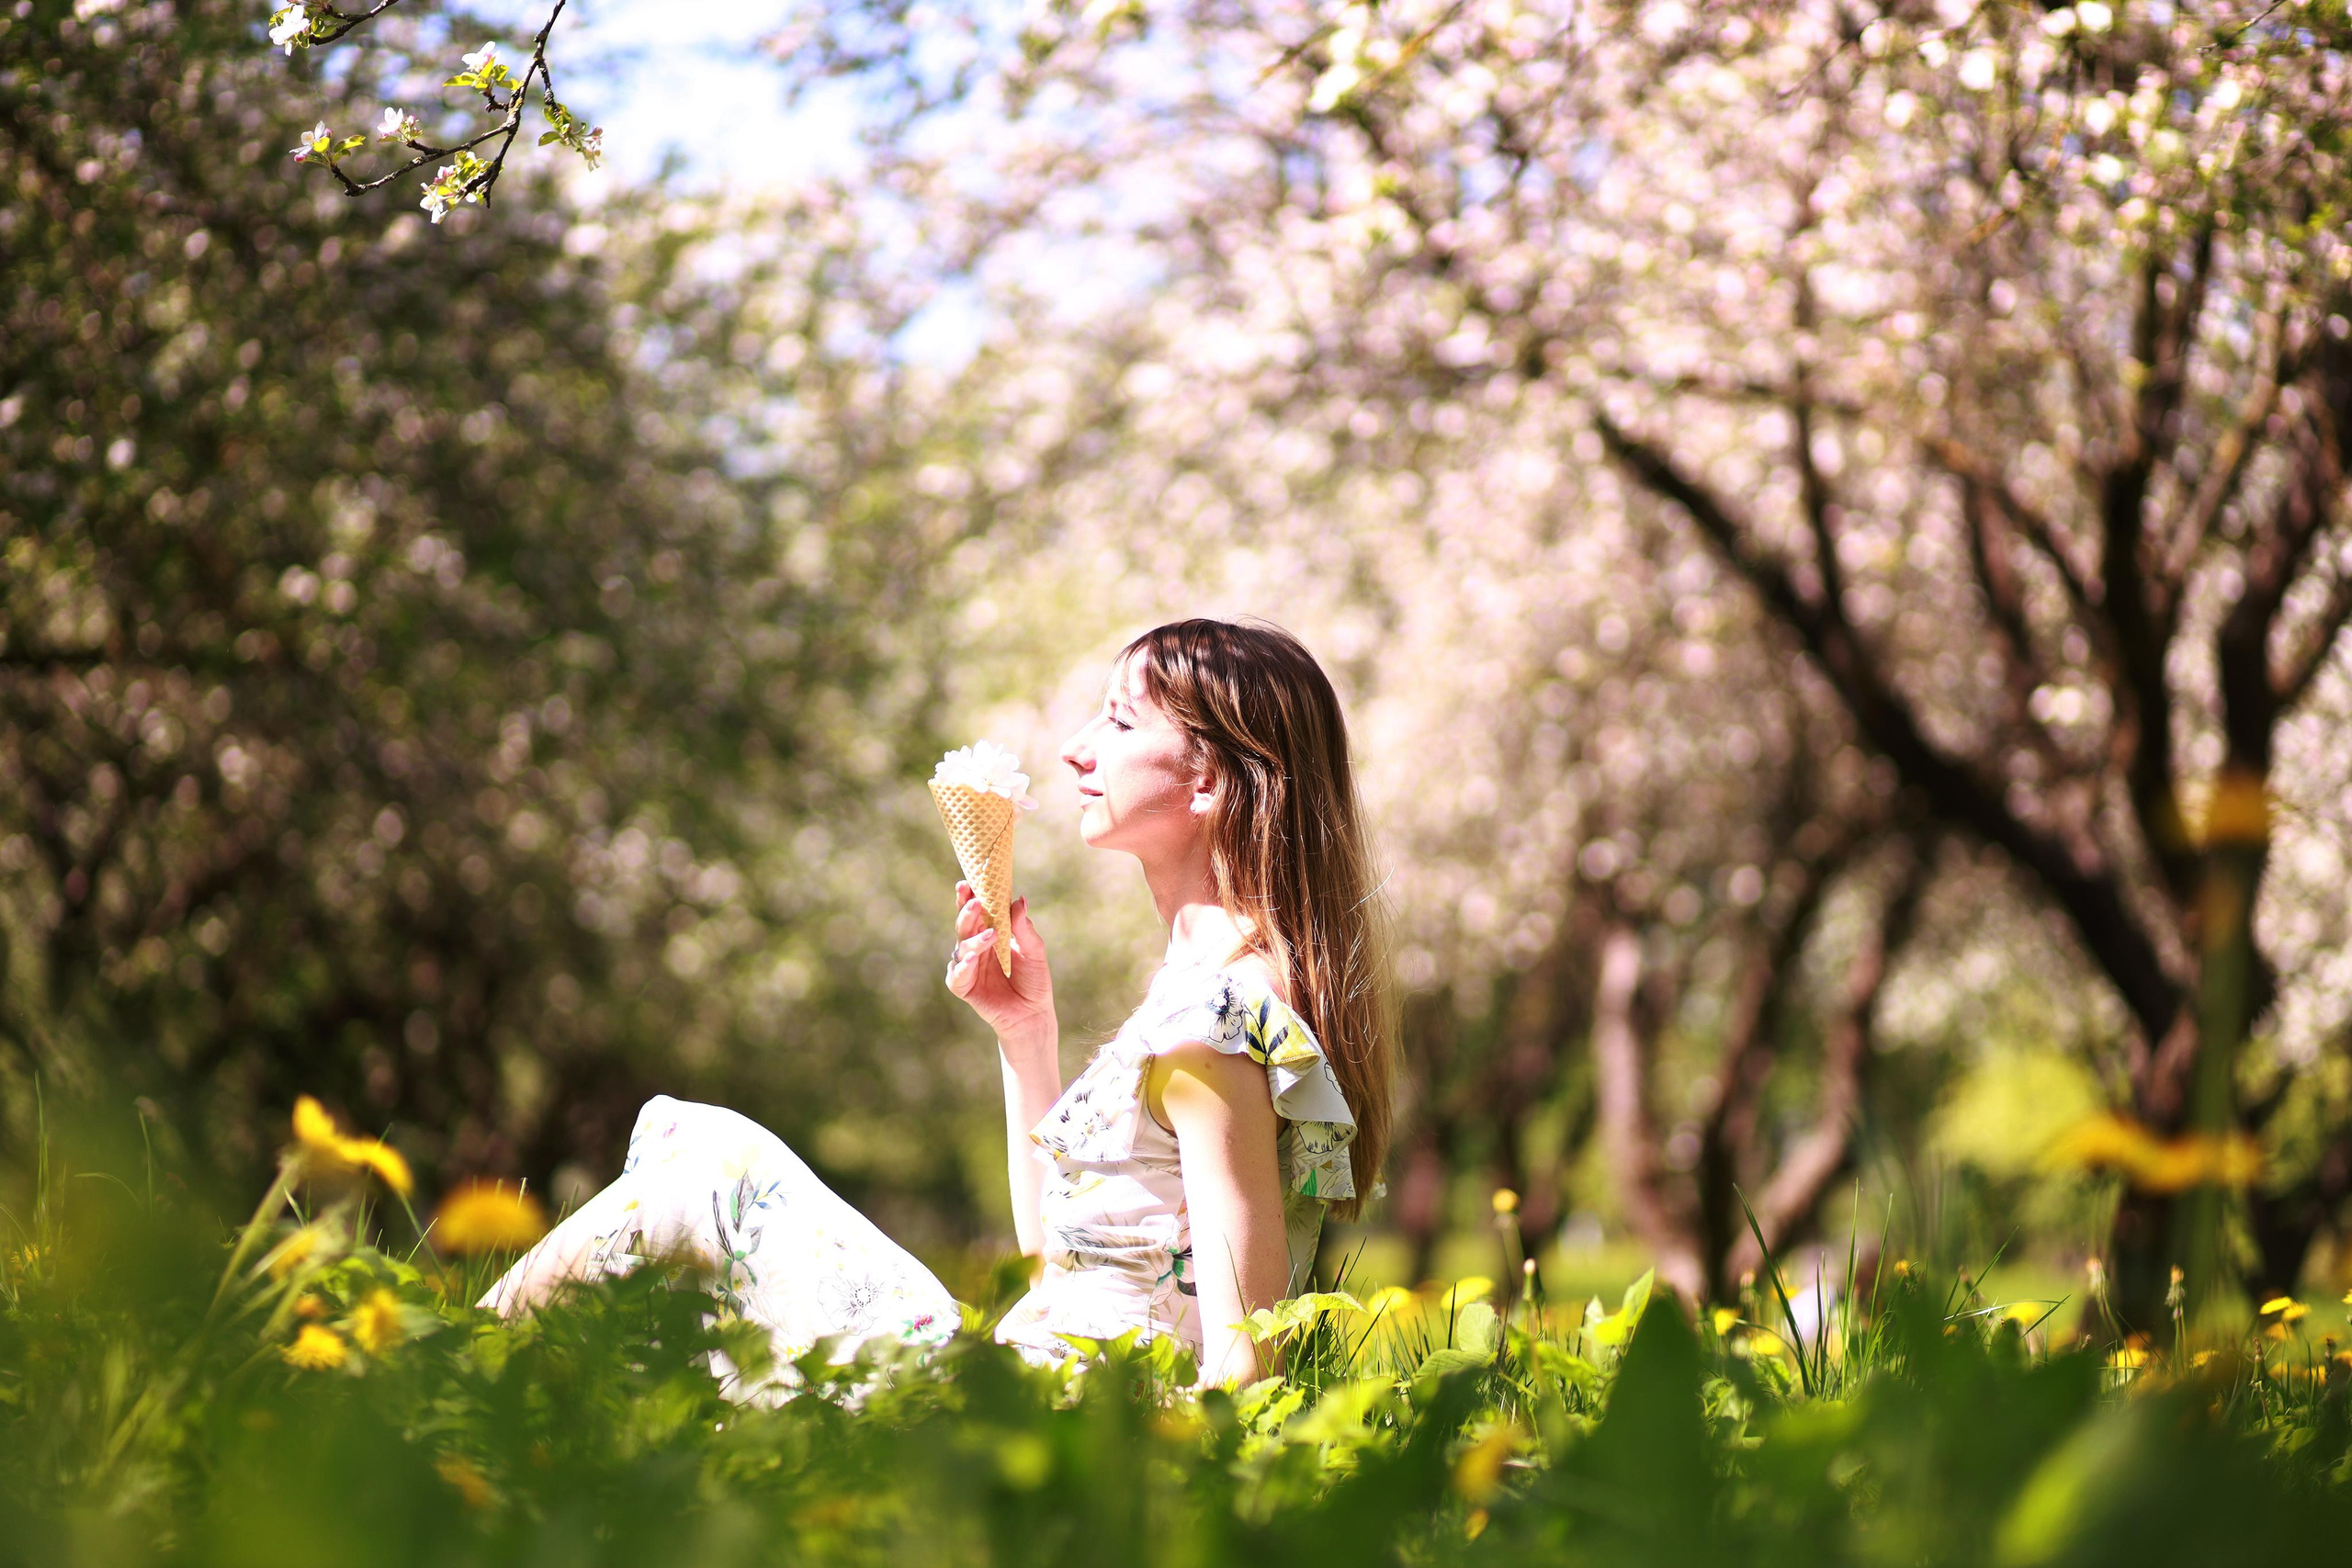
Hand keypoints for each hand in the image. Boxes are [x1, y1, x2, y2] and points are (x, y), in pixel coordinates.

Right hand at [946, 881, 1053, 1045]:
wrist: (1033, 1013)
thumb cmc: (1034, 979)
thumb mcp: (1034, 951)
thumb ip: (1024, 928)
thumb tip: (1019, 900)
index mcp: (990, 933)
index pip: (977, 911)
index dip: (970, 897)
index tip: (969, 882)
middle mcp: (976, 946)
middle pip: (965, 924)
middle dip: (967, 911)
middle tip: (976, 902)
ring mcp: (969, 966)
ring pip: (961, 946)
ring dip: (973, 939)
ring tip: (991, 935)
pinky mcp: (965, 987)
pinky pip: (957, 975)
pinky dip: (963, 966)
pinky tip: (971, 958)